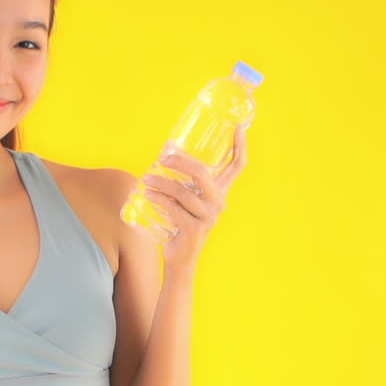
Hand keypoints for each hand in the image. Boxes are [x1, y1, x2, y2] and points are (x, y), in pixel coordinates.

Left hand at [140, 123, 248, 272]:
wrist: (180, 259)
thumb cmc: (180, 224)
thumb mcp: (186, 200)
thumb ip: (182, 181)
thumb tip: (164, 153)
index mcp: (220, 193)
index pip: (237, 166)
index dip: (240, 146)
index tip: (238, 126)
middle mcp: (218, 204)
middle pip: (203, 173)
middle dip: (180, 161)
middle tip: (162, 158)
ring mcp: (208, 218)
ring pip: (183, 192)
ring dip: (161, 183)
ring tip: (146, 179)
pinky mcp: (194, 230)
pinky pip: (175, 209)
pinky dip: (159, 199)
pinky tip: (148, 194)